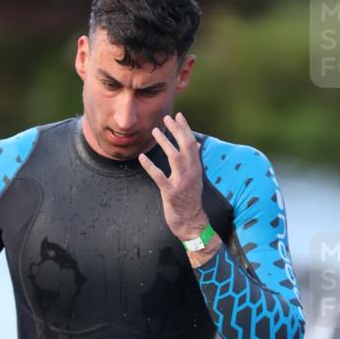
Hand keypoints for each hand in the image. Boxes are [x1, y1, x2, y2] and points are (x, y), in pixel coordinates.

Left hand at [138, 112, 208, 239]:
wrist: (192, 223)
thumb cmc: (191, 200)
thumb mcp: (196, 178)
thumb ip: (195, 160)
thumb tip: (197, 142)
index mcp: (196, 168)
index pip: (192, 143)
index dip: (185, 128)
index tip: (179, 115)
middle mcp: (191, 173)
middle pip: (185, 146)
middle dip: (176, 131)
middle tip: (165, 118)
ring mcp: (181, 183)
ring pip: (174, 157)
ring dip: (165, 143)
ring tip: (155, 131)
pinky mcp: (171, 193)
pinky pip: (159, 177)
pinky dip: (150, 166)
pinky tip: (142, 157)